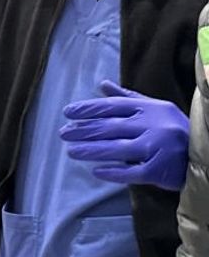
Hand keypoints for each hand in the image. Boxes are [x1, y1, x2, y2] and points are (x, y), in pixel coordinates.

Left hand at [61, 80, 189, 190]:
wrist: (205, 151)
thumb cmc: (174, 128)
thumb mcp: (155, 108)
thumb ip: (128, 98)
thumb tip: (102, 84)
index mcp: (149, 108)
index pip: (113, 106)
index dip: (89, 109)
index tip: (67, 112)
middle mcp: (152, 125)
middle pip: (111, 127)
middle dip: (84, 130)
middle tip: (63, 133)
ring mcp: (157, 147)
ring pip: (117, 149)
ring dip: (92, 150)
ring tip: (71, 151)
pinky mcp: (160, 169)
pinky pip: (132, 172)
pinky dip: (113, 172)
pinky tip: (96, 171)